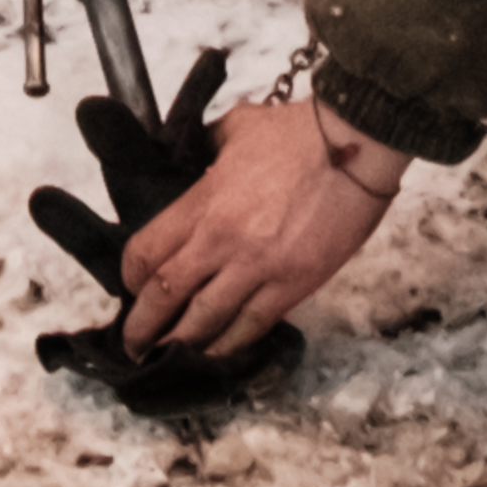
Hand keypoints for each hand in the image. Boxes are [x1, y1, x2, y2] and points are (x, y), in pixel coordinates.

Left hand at [115, 90, 406, 360]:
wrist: (356, 146)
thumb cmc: (299, 133)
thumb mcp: (236, 128)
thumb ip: (207, 148)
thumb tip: (194, 155)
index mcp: (203, 201)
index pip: (147, 252)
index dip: (131, 276)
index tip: (129, 287)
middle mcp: (223, 240)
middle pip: (167, 294)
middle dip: (143, 325)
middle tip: (132, 343)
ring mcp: (259, 267)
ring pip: (206, 319)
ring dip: (180, 344)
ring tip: (165, 358)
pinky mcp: (295, 285)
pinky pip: (252, 325)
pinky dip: (230, 344)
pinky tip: (215, 353)